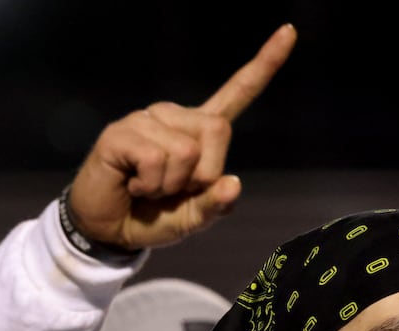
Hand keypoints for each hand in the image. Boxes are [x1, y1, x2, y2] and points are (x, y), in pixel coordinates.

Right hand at [67, 23, 296, 251]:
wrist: (109, 230)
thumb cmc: (152, 217)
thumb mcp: (193, 218)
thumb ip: (216, 206)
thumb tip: (233, 183)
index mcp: (198, 130)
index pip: (237, 92)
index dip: (264, 64)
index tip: (289, 32)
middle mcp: (175, 116)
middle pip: (218, 130)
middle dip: (203, 174)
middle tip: (173, 188)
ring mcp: (146, 120)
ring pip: (186, 151)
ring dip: (170, 185)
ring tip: (147, 187)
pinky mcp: (121, 132)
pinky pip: (155, 159)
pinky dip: (149, 185)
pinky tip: (132, 184)